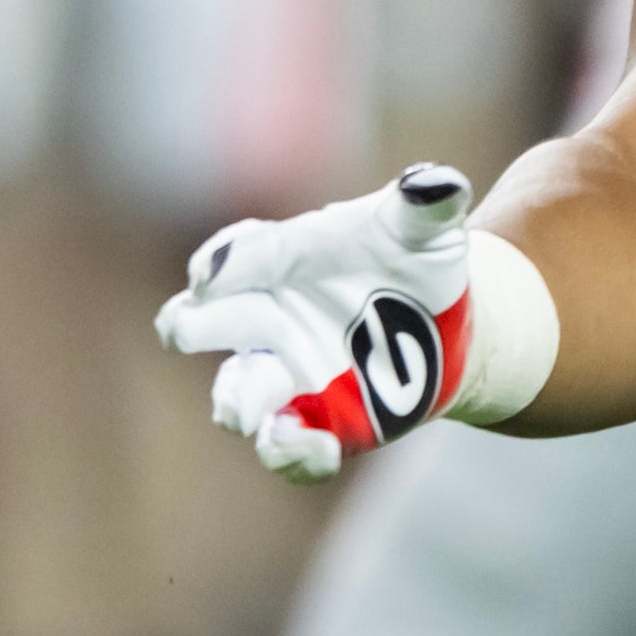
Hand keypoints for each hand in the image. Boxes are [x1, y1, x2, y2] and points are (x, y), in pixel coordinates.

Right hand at [156, 167, 478, 482]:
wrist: (443, 321)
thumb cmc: (413, 260)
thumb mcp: (425, 231)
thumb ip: (427, 206)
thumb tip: (434, 184)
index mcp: (280, 258)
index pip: (239, 255)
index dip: (223, 262)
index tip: (211, 273)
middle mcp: (262, 317)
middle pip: (200, 322)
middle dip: (192, 325)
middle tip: (192, 325)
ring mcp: (281, 374)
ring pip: (235, 393)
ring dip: (237, 400)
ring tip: (248, 410)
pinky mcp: (312, 422)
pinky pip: (286, 446)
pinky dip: (295, 450)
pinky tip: (318, 446)